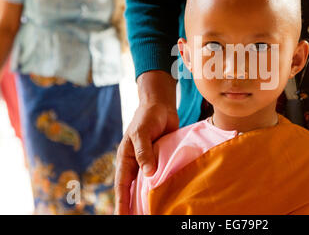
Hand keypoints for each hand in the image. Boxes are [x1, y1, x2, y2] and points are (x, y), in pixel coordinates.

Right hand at [114, 71, 177, 214]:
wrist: (161, 106)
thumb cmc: (147, 117)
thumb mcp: (142, 132)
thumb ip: (144, 152)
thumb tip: (148, 173)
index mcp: (126, 159)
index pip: (122, 185)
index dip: (122, 202)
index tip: (122, 217)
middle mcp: (137, 164)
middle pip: (134, 189)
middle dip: (135, 205)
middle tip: (139, 219)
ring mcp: (150, 163)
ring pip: (149, 185)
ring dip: (151, 198)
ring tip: (155, 213)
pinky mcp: (163, 160)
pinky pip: (163, 175)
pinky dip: (164, 186)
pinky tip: (170, 196)